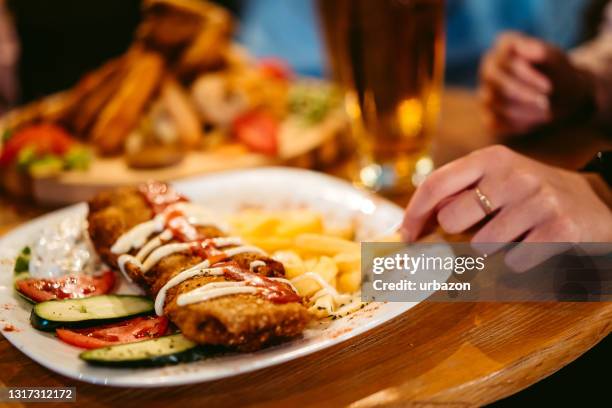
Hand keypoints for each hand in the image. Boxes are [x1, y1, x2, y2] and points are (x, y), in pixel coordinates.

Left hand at [401, 145, 611, 270]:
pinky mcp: (559, 228)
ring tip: (514, 235)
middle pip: (452, 219)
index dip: (414, 213)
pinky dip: (518, 262)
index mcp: (490, 159)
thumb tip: (411, 227)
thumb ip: (456, 194)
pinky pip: (514, 262)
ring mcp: (538, 200)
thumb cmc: (529, 194)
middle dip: (458, 234)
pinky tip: (534, 245)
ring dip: (492, 249)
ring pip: (481, 246)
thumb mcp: (496, 180)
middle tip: (479, 230)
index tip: (405, 236)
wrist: (595, 202)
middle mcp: (512, 174)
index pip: (436, 183)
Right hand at [479, 32, 594, 136]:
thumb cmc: (558, 73)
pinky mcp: (487, 114)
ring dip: (522, 109)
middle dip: (521, 94)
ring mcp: (485, 90)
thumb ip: (543, 52)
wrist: (561, 96)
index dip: (524, 74)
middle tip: (546, 104)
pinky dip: (516, 122)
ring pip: (492, 100)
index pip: (505, 57)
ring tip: (546, 113)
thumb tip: (527, 47)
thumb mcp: (558, 61)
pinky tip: (535, 119)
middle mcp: (490, 66)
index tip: (548, 86)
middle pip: (493, 79)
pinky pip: (493, 121)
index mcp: (505, 45)